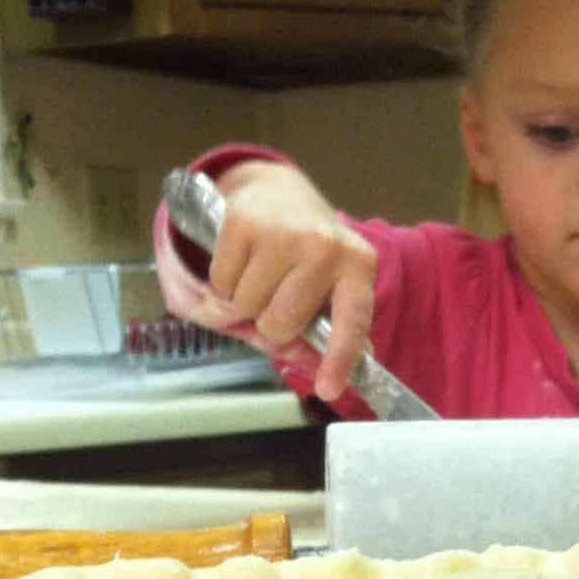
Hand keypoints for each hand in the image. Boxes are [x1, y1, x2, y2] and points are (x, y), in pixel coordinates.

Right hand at [204, 162, 376, 401]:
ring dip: (243, 302)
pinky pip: (221, 282)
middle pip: (281, 324)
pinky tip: (240, 261)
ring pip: (246, 306)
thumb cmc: (304, 250)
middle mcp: (324, 247)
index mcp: (357, 266)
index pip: (352, 321)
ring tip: (258, 275)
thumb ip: (319, 330)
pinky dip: (223, 282)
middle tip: (274, 302)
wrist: (275, 190)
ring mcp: (283, 233)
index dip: (339, 359)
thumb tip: (312, 367)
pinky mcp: (242, 222)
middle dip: (270, 325)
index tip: (328, 388)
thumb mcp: (325, 284)